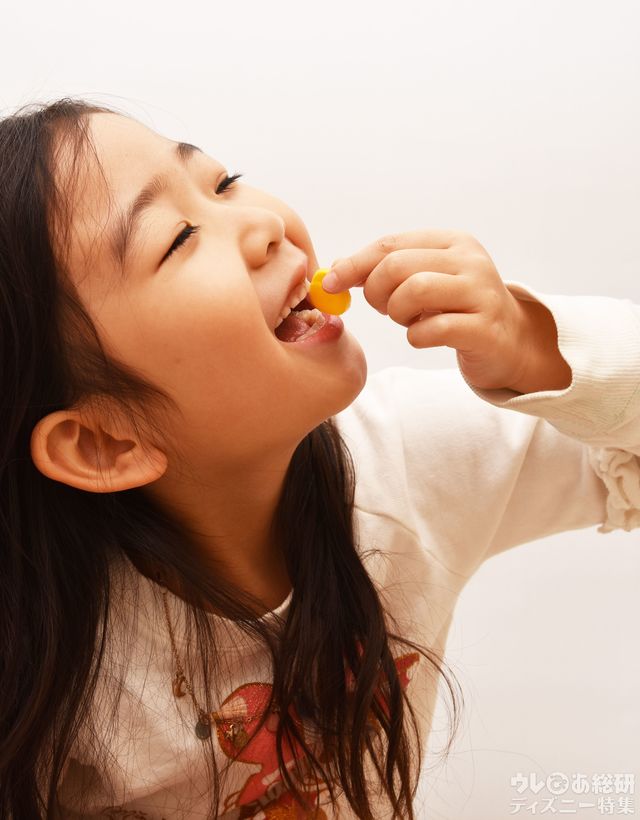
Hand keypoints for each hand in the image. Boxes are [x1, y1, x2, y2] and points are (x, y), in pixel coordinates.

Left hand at [326, 229, 536, 390]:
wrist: (509, 341)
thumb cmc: (457, 309)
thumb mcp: (425, 280)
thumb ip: (386, 270)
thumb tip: (336, 267)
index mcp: (452, 242)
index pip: (390, 244)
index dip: (354, 264)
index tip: (330, 282)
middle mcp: (470, 260)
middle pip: (397, 266)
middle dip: (376, 292)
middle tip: (382, 309)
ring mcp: (481, 293)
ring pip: (414, 291)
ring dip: (397, 312)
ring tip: (407, 321)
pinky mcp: (484, 328)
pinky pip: (432, 329)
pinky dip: (416, 336)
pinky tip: (424, 337)